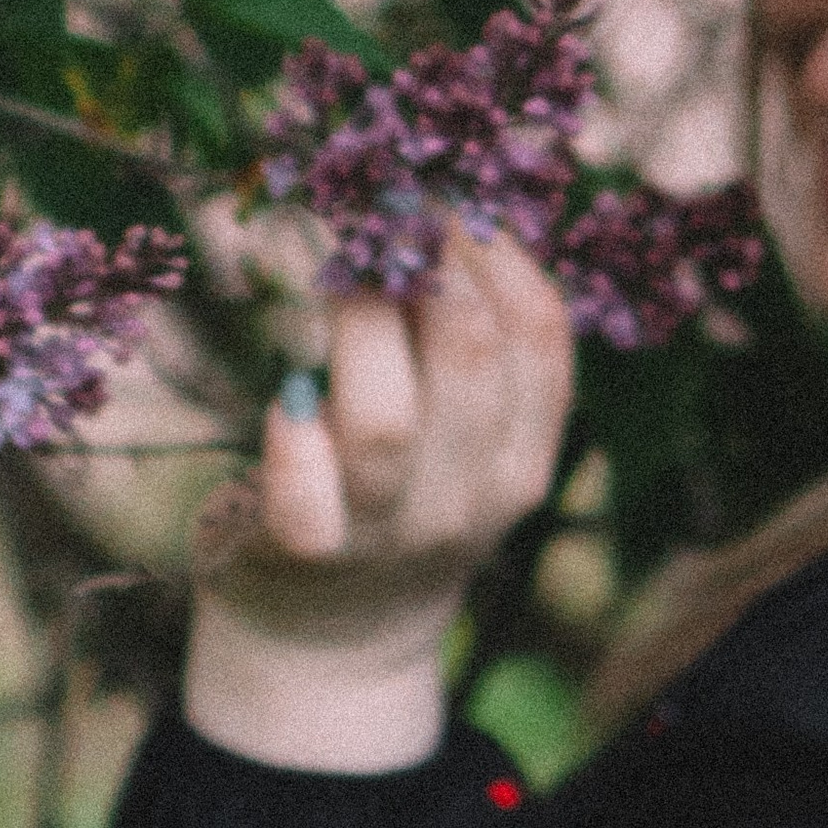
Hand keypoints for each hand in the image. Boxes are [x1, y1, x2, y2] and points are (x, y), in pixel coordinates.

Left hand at [182, 226, 574, 772]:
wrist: (335, 638)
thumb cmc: (399, 495)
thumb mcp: (467, 438)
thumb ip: (476, 347)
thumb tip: (456, 198)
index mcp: (524, 458)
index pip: (539, 335)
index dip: (495, 247)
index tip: (446, 189)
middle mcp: (469, 498)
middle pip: (468, 356)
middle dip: (426, 256)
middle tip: (384, 197)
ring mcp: (387, 530)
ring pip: (386, 416)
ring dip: (359, 316)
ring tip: (339, 259)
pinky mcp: (306, 552)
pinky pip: (303, 498)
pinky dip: (293, 442)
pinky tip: (288, 394)